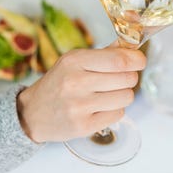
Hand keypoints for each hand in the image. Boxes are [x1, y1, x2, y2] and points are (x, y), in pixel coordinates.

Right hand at [16, 45, 145, 142]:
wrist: (32, 113)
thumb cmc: (59, 83)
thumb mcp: (75, 61)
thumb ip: (106, 53)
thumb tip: (133, 46)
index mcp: (75, 61)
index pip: (119, 60)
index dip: (137, 60)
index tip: (139, 62)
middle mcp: (76, 82)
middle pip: (127, 78)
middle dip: (129, 78)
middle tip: (119, 80)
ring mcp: (79, 106)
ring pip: (127, 97)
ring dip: (123, 96)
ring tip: (107, 95)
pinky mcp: (83, 126)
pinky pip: (118, 115)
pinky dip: (114, 111)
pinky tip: (100, 108)